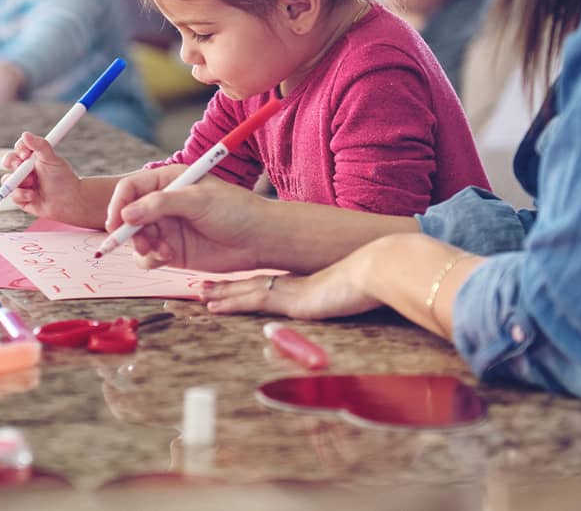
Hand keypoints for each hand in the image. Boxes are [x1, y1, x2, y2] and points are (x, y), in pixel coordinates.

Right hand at [2, 132, 83, 220]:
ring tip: (34, 184)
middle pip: (8, 161)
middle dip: (12, 163)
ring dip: (20, 181)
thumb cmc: (63, 178)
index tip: (26, 155)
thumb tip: (25, 134)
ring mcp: (22, 183)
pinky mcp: (20, 198)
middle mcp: (25, 169)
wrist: (69, 201)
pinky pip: (12, 195)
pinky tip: (33, 196)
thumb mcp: (52, 159)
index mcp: (32, 158)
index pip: (19, 148)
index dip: (19, 150)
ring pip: (7, 179)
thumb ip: (40, 146)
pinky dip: (22, 194)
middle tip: (21, 167)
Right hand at [105, 169, 270, 272]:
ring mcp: (166, 228)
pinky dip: (150, 259)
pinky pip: (146, 257)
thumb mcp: (198, 200)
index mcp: (168, 180)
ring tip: (162, 251)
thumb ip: (161, 204)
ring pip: (135, 238)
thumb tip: (127, 213)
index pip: (130, 188)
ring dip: (141, 246)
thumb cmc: (235, 210)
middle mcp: (162, 203)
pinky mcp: (171, 251)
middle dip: (129, 230)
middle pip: (128, 215)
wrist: (259, 239)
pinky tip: (168, 257)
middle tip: (143, 241)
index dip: (118, 204)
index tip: (116, 223)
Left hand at [199, 241, 385, 319]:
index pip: (269, 285)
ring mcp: (290, 290)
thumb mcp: (352, 297)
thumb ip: (339, 303)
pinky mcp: (291, 300)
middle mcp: (293, 284)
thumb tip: (335, 309)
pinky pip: (253, 300)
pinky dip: (231, 303)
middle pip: (252, 285)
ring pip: (246, 290)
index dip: (246, 287)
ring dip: (222, 294)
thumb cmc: (374, 285)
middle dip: (226, 288)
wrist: (379, 271)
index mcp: (306, 284)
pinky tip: (214, 307)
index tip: (230, 287)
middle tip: (203, 288)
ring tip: (200, 295)